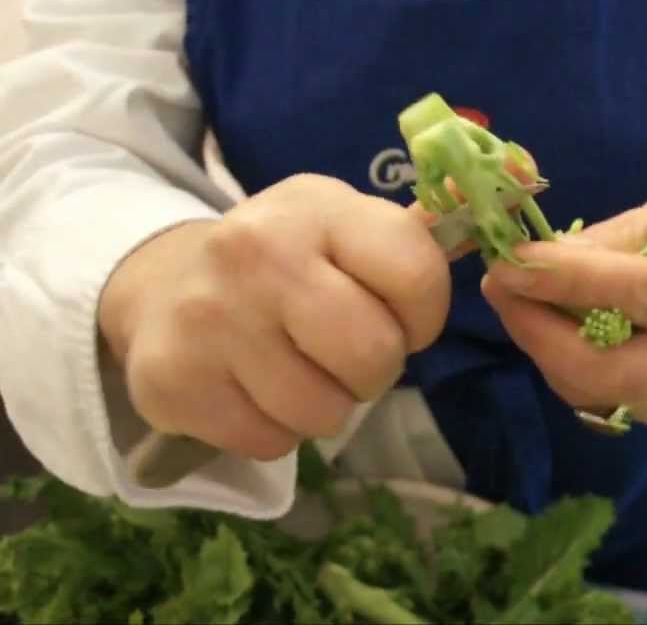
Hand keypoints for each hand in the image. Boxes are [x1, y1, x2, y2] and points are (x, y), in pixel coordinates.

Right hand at [99, 174, 453, 461]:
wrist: (163, 288)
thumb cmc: (283, 264)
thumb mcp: (341, 228)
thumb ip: (410, 238)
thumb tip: (481, 212)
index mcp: (318, 208)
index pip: (417, 275)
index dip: (424, 315)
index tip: (399, 317)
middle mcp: (258, 252)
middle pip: (374, 354)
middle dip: (375, 369)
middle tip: (344, 354)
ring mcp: (210, 316)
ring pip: (324, 411)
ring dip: (325, 407)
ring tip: (297, 371)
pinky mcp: (174, 379)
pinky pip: (271, 441)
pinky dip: (275, 431)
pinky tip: (253, 390)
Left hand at [480, 192, 646, 425]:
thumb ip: (610, 244)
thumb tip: (535, 259)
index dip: (573, 280)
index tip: (514, 259)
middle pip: (612, 371)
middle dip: (540, 331)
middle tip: (498, 284)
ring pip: (592, 390)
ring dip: (539, 342)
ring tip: (513, 293)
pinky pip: (594, 395)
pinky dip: (559, 356)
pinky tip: (545, 320)